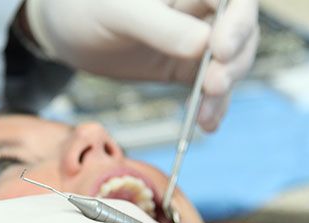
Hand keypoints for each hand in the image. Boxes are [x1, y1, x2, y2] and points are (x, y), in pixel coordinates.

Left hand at [23, 0, 258, 131]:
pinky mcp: (188, 65)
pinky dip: (211, 106)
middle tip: (214, 86)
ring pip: (231, 62)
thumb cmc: (87, 7)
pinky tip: (205, 124)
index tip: (222, 51)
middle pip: (241, 31)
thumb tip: (203, 46)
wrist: (67, 30)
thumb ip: (160, 26)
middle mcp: (201, 6)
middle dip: (234, 61)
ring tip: (205, 115)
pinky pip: (209, 86)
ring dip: (223, 91)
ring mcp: (199, 36)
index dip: (238, 23)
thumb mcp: (118, 12)